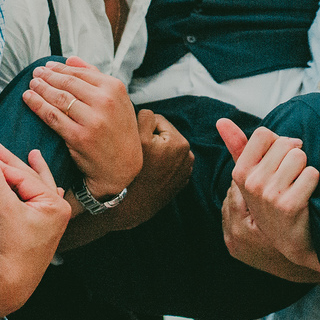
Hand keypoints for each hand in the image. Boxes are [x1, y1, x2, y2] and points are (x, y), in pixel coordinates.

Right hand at [0, 142, 70, 319]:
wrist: (7, 287)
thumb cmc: (10, 250)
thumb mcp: (4, 211)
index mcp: (55, 205)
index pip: (24, 177)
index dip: (2, 165)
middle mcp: (56, 211)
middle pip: (30, 179)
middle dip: (11, 163)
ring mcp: (49, 221)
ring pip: (35, 188)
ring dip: (26, 173)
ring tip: (32, 154)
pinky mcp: (38, 230)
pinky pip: (38, 202)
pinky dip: (34, 190)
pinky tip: (42, 182)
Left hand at [22, 56, 140, 197]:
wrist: (123, 167)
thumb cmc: (118, 131)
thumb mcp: (117, 100)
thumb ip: (95, 77)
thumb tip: (71, 59)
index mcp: (114, 88)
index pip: (80, 73)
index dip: (60, 68)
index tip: (47, 66)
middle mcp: (105, 101)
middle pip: (67, 83)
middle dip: (48, 76)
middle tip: (35, 73)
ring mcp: (92, 120)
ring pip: (59, 98)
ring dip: (41, 89)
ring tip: (31, 85)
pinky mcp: (79, 137)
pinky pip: (53, 117)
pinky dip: (38, 106)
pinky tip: (29, 99)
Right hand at [113, 110, 193, 228]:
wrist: (131, 207)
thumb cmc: (133, 172)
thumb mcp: (137, 137)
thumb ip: (145, 116)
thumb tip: (149, 112)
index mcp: (180, 142)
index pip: (157, 120)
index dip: (142, 128)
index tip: (136, 144)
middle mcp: (188, 155)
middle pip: (163, 134)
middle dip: (151, 140)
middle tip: (139, 155)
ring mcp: (185, 170)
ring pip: (165, 148)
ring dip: (156, 151)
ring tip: (144, 164)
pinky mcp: (180, 181)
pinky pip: (168, 163)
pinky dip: (160, 165)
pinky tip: (150, 173)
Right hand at [216, 118, 319, 270]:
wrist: (292, 242)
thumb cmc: (273, 201)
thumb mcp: (252, 176)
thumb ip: (238, 146)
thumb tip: (221, 120)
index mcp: (240, 173)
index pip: (263, 134)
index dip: (279, 144)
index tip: (281, 159)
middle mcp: (252, 184)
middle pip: (285, 144)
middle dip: (294, 156)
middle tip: (291, 179)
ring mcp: (270, 196)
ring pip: (299, 156)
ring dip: (305, 169)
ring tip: (298, 187)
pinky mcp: (290, 206)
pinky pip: (312, 173)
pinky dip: (314, 182)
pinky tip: (308, 198)